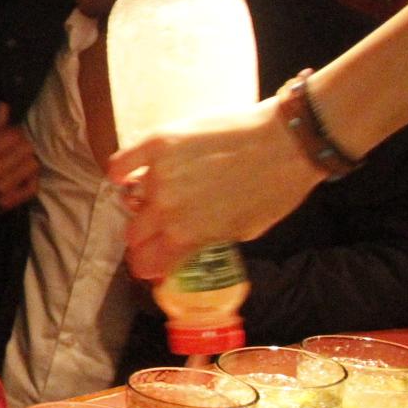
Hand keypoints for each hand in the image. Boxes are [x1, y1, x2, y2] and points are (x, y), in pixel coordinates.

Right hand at [0, 101, 38, 216]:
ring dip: (29, 163)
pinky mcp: (8, 202)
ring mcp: (1, 188)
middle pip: (26, 148)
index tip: (12, 138)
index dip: (17, 133)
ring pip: (33, 165)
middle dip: (24, 147)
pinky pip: (33, 186)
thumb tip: (4, 105)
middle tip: (18, 151)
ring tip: (20, 164)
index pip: (13, 135)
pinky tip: (23, 178)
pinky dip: (31, 180)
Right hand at [107, 97, 320, 279]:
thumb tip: (190, 243)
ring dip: (142, 202)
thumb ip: (208, 239)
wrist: (287, 141)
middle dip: (143, 238)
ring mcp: (158, 174)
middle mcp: (165, 208)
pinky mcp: (157, 144)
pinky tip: (129, 175)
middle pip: (134, 235)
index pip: (146, 263)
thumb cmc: (276, 188)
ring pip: (130, 199)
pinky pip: (120, 164)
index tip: (152, 263)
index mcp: (186, 236)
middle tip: (155, 231)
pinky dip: (121, 172)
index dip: (147, 266)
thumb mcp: (245, 230)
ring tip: (159, 194)